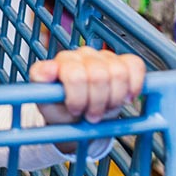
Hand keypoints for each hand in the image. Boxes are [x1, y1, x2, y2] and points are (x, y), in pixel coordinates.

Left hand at [29, 47, 145, 123]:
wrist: (78, 120)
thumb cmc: (62, 112)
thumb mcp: (46, 107)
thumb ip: (40, 87)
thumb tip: (47, 70)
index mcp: (59, 64)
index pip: (74, 74)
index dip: (77, 97)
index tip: (75, 110)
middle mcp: (80, 55)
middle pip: (98, 75)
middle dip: (96, 102)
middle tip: (91, 116)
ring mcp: (101, 56)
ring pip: (118, 72)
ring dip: (114, 97)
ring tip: (105, 108)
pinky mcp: (122, 61)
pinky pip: (135, 66)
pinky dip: (134, 85)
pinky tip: (125, 98)